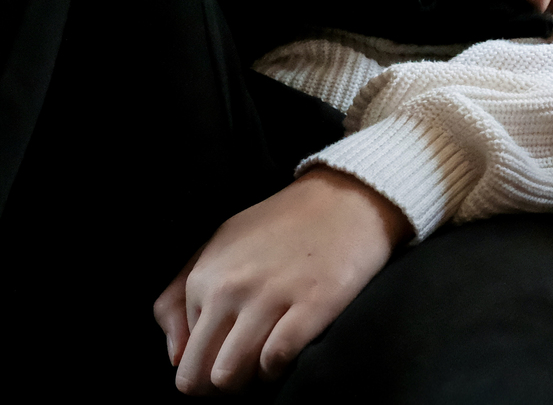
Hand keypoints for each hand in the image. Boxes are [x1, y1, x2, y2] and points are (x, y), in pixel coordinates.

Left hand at [154, 168, 409, 394]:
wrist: (348, 197)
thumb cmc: (282, 225)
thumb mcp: (217, 245)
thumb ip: (177, 297)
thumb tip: (173, 356)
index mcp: (203, 276)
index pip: (184, 357)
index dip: (208, 363)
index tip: (230, 351)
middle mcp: (230, 288)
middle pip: (200, 375)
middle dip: (218, 385)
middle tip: (243, 372)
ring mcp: (270, 297)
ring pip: (230, 375)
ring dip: (246, 380)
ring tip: (263, 363)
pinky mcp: (310, 305)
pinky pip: (274, 361)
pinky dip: (277, 369)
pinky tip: (287, 354)